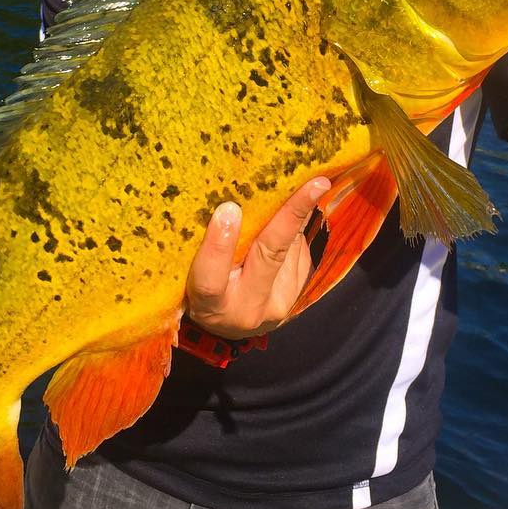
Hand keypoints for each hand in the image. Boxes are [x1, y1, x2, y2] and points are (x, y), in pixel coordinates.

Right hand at [185, 177, 330, 340]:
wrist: (232, 325)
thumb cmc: (205, 289)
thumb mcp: (193, 273)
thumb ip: (205, 245)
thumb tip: (224, 198)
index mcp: (211, 305)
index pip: (211, 280)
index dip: (219, 246)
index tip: (227, 209)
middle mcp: (248, 307)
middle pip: (268, 256)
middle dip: (290, 216)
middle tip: (314, 184)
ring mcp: (279, 303)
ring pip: (291, 248)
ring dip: (296, 213)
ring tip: (307, 183)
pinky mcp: (298, 294)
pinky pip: (300, 251)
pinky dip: (296, 226)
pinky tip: (296, 209)